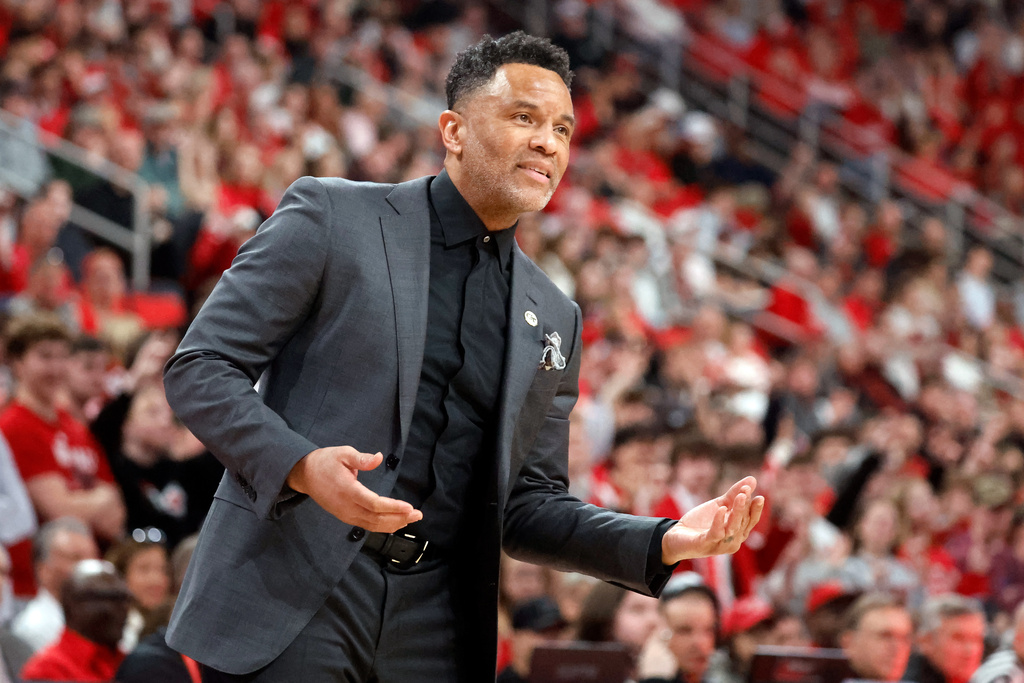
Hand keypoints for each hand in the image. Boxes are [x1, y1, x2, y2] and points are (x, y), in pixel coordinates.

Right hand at [288, 446, 420, 532]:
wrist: (304, 475)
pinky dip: (382, 526)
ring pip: (372, 525)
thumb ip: (361, 458)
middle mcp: (347, 506)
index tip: (409, 507)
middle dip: (399, 518)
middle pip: (376, 518)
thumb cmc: (325, 462)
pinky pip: (366, 525)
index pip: (374, 504)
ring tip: (411, 520)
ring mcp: (345, 514)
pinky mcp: (345, 516)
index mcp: (347, 491)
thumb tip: (379, 457)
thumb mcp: (342, 453)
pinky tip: (394, 523)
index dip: (393, 507)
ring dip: (393, 524)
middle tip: (417, 515)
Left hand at [661, 476, 764, 564]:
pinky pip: (716, 533)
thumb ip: (734, 494)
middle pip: (742, 523)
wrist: (678, 534)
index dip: (755, 509)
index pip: (751, 520)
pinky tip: (721, 508)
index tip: (759, 497)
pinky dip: (719, 521)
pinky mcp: (705, 544)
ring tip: (740, 496)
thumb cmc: (701, 521)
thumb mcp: (719, 504)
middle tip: (746, 491)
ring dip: (737, 512)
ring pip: (732, 528)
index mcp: (738, 532)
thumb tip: (753, 480)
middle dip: (745, 506)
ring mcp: (720, 544)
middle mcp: (732, 541)